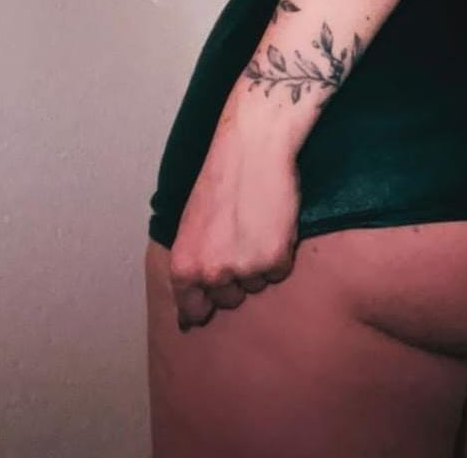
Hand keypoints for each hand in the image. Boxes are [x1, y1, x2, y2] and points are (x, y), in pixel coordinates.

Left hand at [168, 110, 299, 329]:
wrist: (252, 148)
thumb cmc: (220, 182)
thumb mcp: (190, 228)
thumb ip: (191, 269)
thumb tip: (187, 318)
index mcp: (184, 268)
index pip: (193, 312)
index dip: (207, 301)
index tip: (217, 288)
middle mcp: (211, 274)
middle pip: (230, 299)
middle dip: (237, 276)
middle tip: (240, 236)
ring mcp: (243, 268)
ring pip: (257, 284)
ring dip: (260, 262)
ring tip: (257, 223)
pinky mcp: (274, 258)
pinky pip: (280, 271)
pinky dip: (282, 251)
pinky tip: (273, 223)